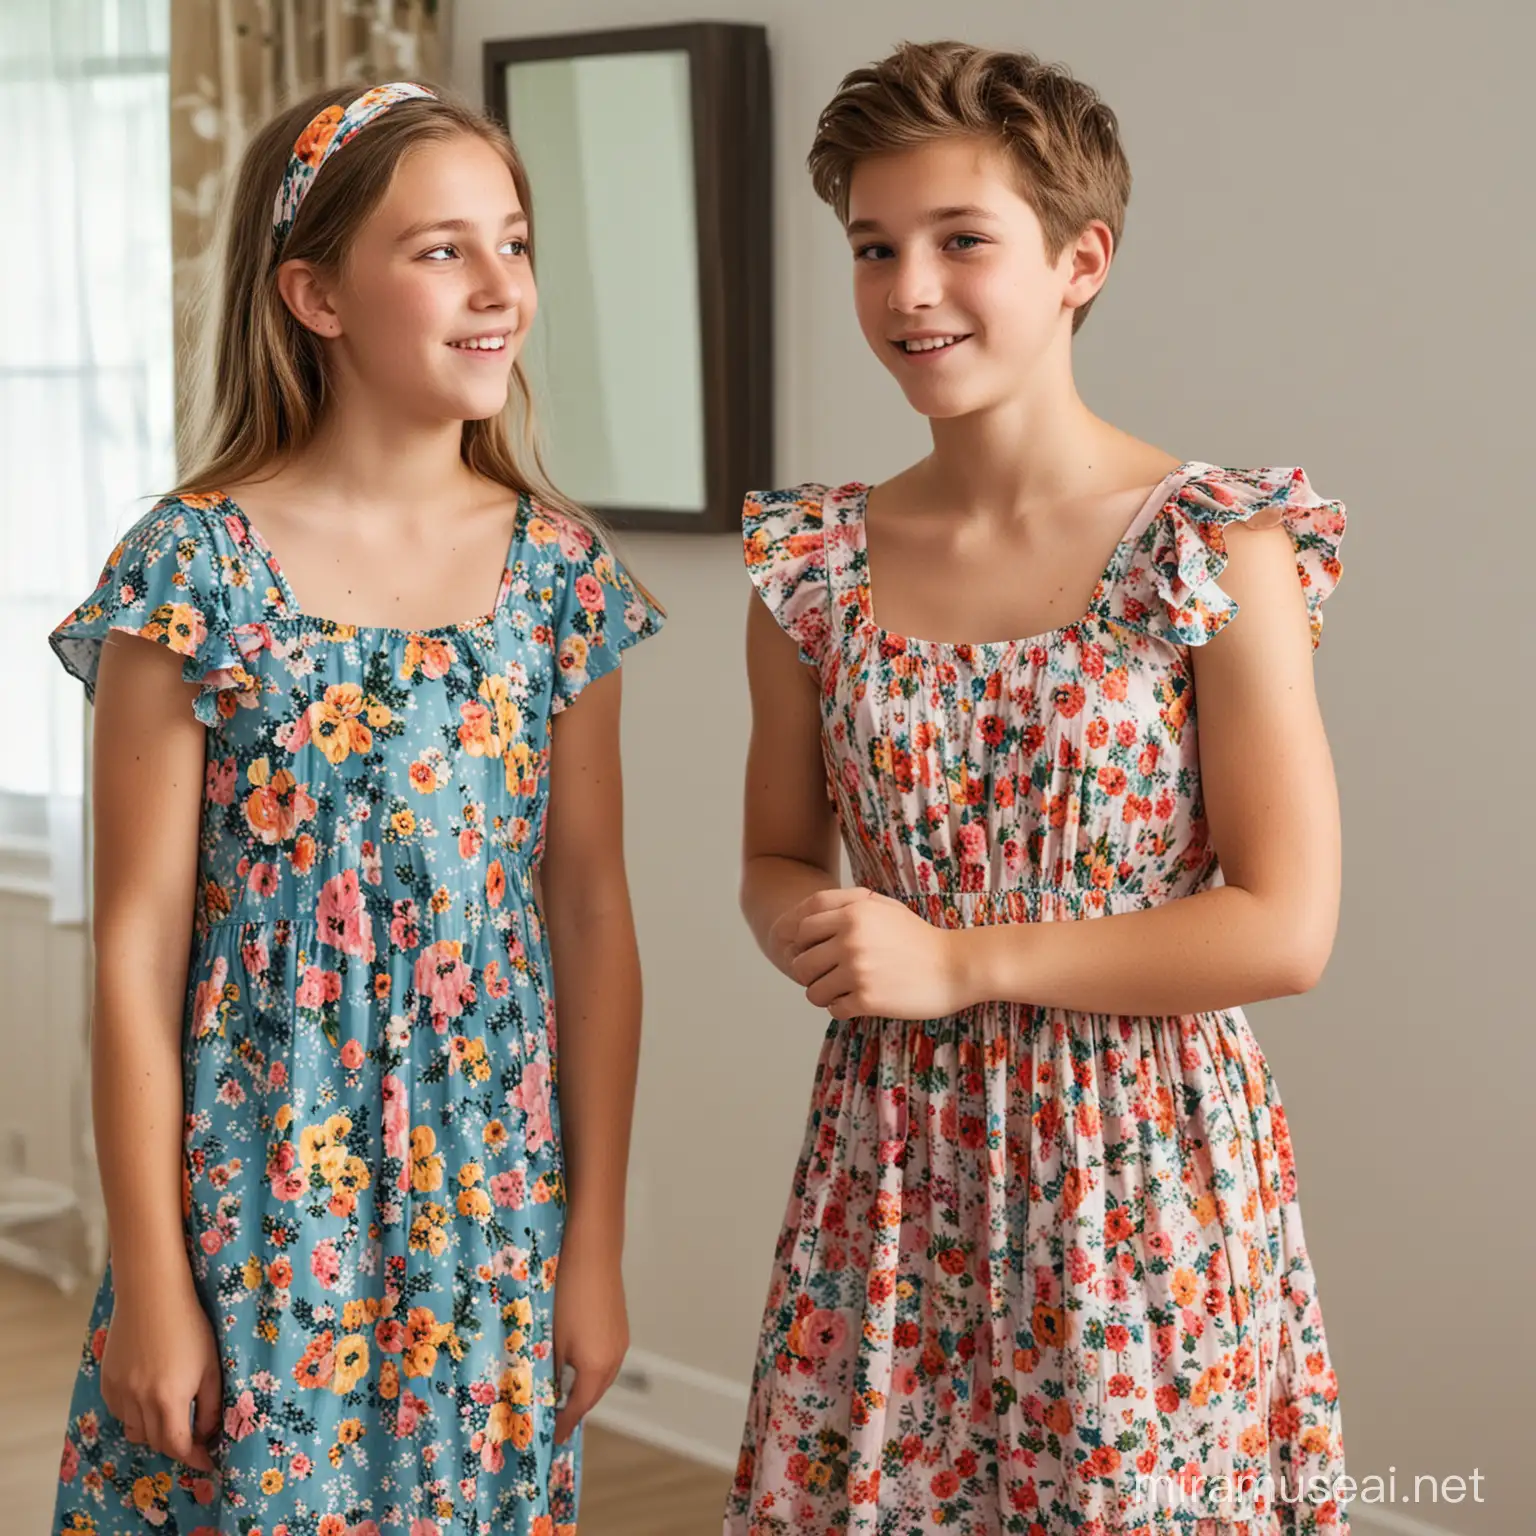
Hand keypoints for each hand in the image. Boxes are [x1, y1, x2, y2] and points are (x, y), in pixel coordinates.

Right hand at [100, 1276, 221, 1471]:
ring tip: (171, 1416)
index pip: (178, 1446)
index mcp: (169, 1399)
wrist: (152, 1296)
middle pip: (155, 1442)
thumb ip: (211, 1405)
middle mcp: (139, 1402)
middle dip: (176, 1445)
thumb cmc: (190, 1326)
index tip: (208, 1461)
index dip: (195, 1458)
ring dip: (154, 1430)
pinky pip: (121, 1412)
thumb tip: (208, 1434)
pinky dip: (135, 1414)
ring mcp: (119, 1393)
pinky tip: (149, 1395)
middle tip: (193, 1439)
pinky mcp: (106, 1382)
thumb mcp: (211, 1366)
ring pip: (135, 1430)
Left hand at [552, 1222, 628, 1444]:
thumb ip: (548, 1370)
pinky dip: (590, 1368)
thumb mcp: (550, 1337)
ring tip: (559, 1391)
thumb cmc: (566, 1293)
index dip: (563, 1424)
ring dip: (582, 1387)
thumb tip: (543, 1393)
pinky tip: (573, 1360)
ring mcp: (621, 1340)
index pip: (579, 1408)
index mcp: (597, 1367)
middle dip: (574, 1408)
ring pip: (601, 1377)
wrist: (591, 1251)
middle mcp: (615, 1358)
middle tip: (552, 1418)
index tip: (549, 1438)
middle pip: (594, 1395)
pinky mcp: (620, 1325)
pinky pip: (606, 1359)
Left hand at [785, 887, 972, 1019]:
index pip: (801, 928)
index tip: (817, 953)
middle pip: (801, 962)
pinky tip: (859, 1003)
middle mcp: (850, 940)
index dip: (804, 943)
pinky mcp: (867, 999)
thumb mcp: (885, 907)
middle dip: (811, 972)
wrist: (957, 966)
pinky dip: (842, 1009)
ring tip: (843, 992)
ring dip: (824, 994)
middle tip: (830, 977)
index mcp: (853, 913)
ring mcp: (857, 971)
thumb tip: (813, 916)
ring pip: (813, 991)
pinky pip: (834, 1010)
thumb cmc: (919, 937)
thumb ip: (849, 905)